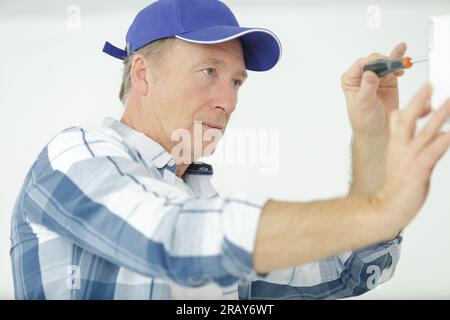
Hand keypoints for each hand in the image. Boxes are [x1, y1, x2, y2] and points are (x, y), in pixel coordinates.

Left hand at [341, 43, 406, 137]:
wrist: (376, 130)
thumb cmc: (364, 119)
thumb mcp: (364, 104)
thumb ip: (367, 88)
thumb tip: (370, 74)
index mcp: (350, 80)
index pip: (361, 65)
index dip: (373, 62)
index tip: (384, 63)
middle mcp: (362, 75)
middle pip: (374, 61)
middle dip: (385, 61)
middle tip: (395, 65)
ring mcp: (376, 76)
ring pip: (385, 62)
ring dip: (395, 60)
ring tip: (404, 61)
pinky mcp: (388, 79)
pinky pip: (394, 68)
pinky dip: (399, 62)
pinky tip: (404, 60)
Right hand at [372, 84, 449, 235]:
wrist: (387, 207)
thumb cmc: (397, 186)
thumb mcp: (401, 160)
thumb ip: (413, 144)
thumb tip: (430, 132)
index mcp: (396, 145)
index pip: (400, 119)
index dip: (413, 102)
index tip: (426, 87)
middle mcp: (402, 149)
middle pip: (408, 119)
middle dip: (419, 100)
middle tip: (431, 85)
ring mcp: (409, 159)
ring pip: (424, 133)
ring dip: (438, 116)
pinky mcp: (418, 171)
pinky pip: (432, 153)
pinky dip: (442, 142)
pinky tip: (449, 134)